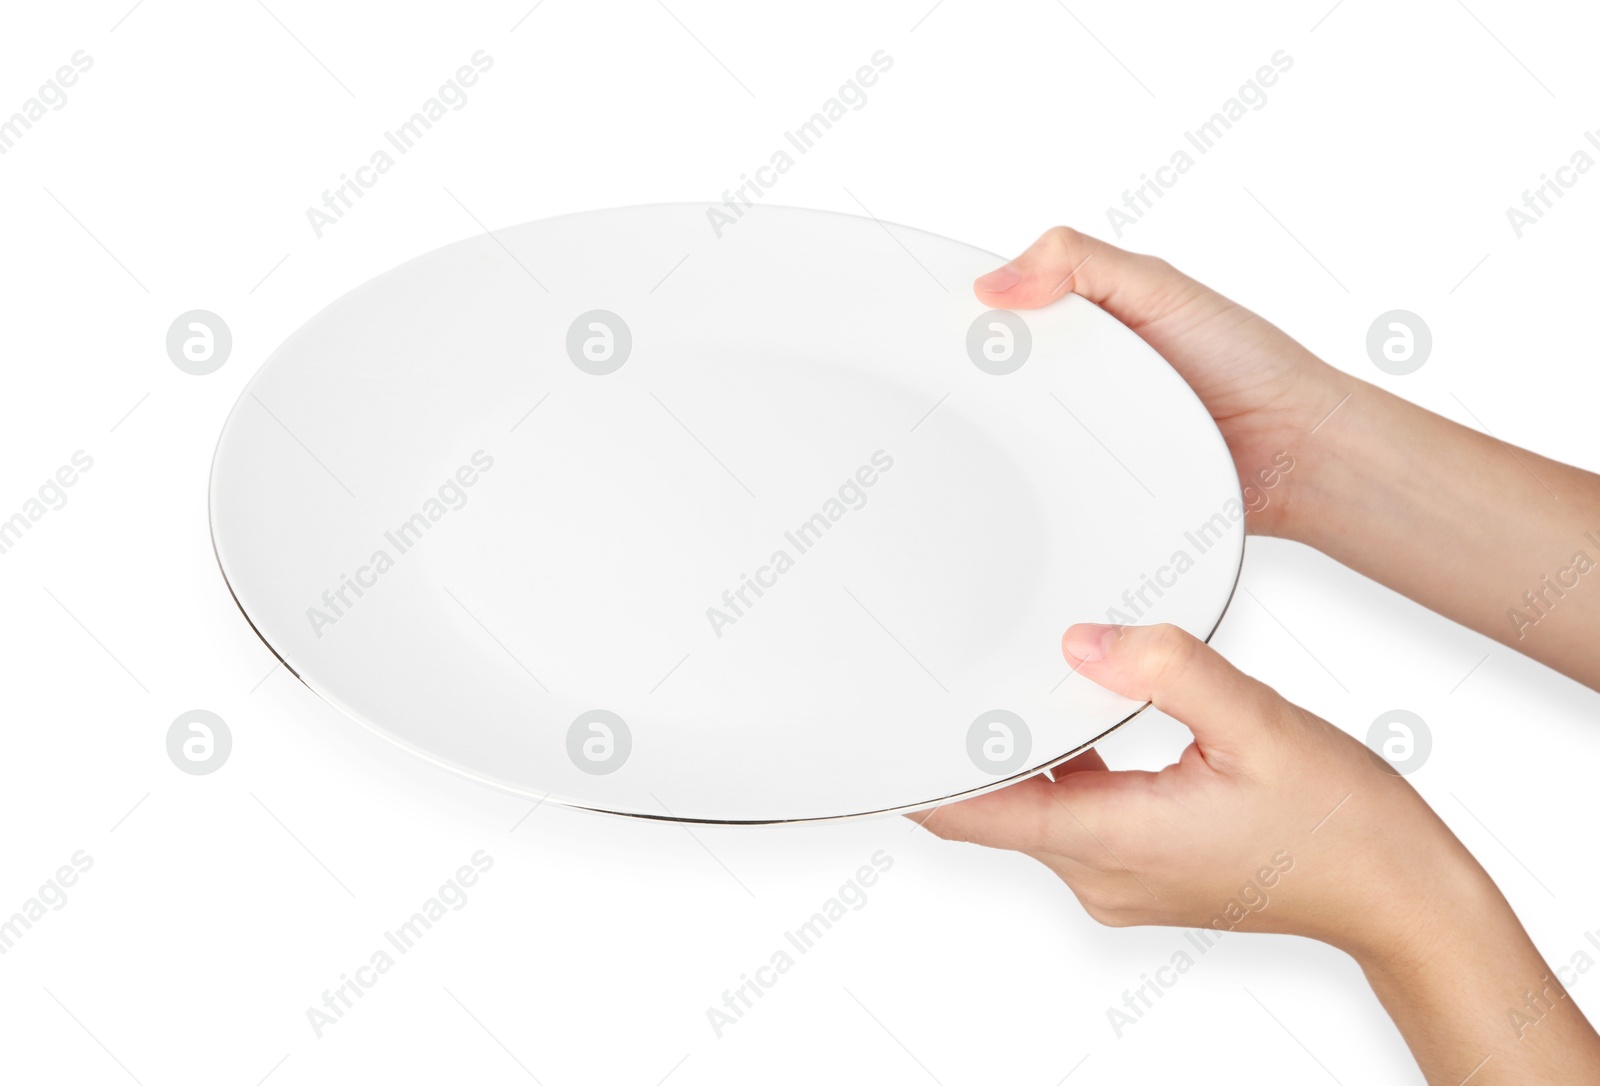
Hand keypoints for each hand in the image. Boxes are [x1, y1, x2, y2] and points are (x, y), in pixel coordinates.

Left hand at [914, 623, 1599, 1083]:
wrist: (1399, 897)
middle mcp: (1098, 874)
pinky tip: (1083, 721)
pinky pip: (1070, 817)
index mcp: (1111, 841)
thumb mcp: (1259, 723)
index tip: (882, 721)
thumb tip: (1084, 643)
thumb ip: (1167, 669)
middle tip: (942, 674)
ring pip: (1030, 812)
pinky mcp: (1139, 873)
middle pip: (990, 810)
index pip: (969, 814)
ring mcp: (1117, 881)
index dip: (914, 771)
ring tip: (1010, 685)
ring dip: (1017, 755)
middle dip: (964, 748)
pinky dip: (1060, 770)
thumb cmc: (1344, 823)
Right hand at [975, 228, 1350, 537]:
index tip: (948, 318)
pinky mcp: (1093, 482)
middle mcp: (1081, 373)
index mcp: (1090, 317)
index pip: (1010, 306)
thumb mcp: (1159, 286)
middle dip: (981, 375)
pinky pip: (1049, 479)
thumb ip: (1080, 263)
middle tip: (965, 377)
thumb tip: (996, 281)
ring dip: (1008, 431)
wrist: (1293, 449)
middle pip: (1002, 373)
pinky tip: (1031, 470)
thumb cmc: (1246, 362)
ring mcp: (1085, 430)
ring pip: (1018, 430)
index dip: (976, 310)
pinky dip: (1037, 476)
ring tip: (1001, 425)